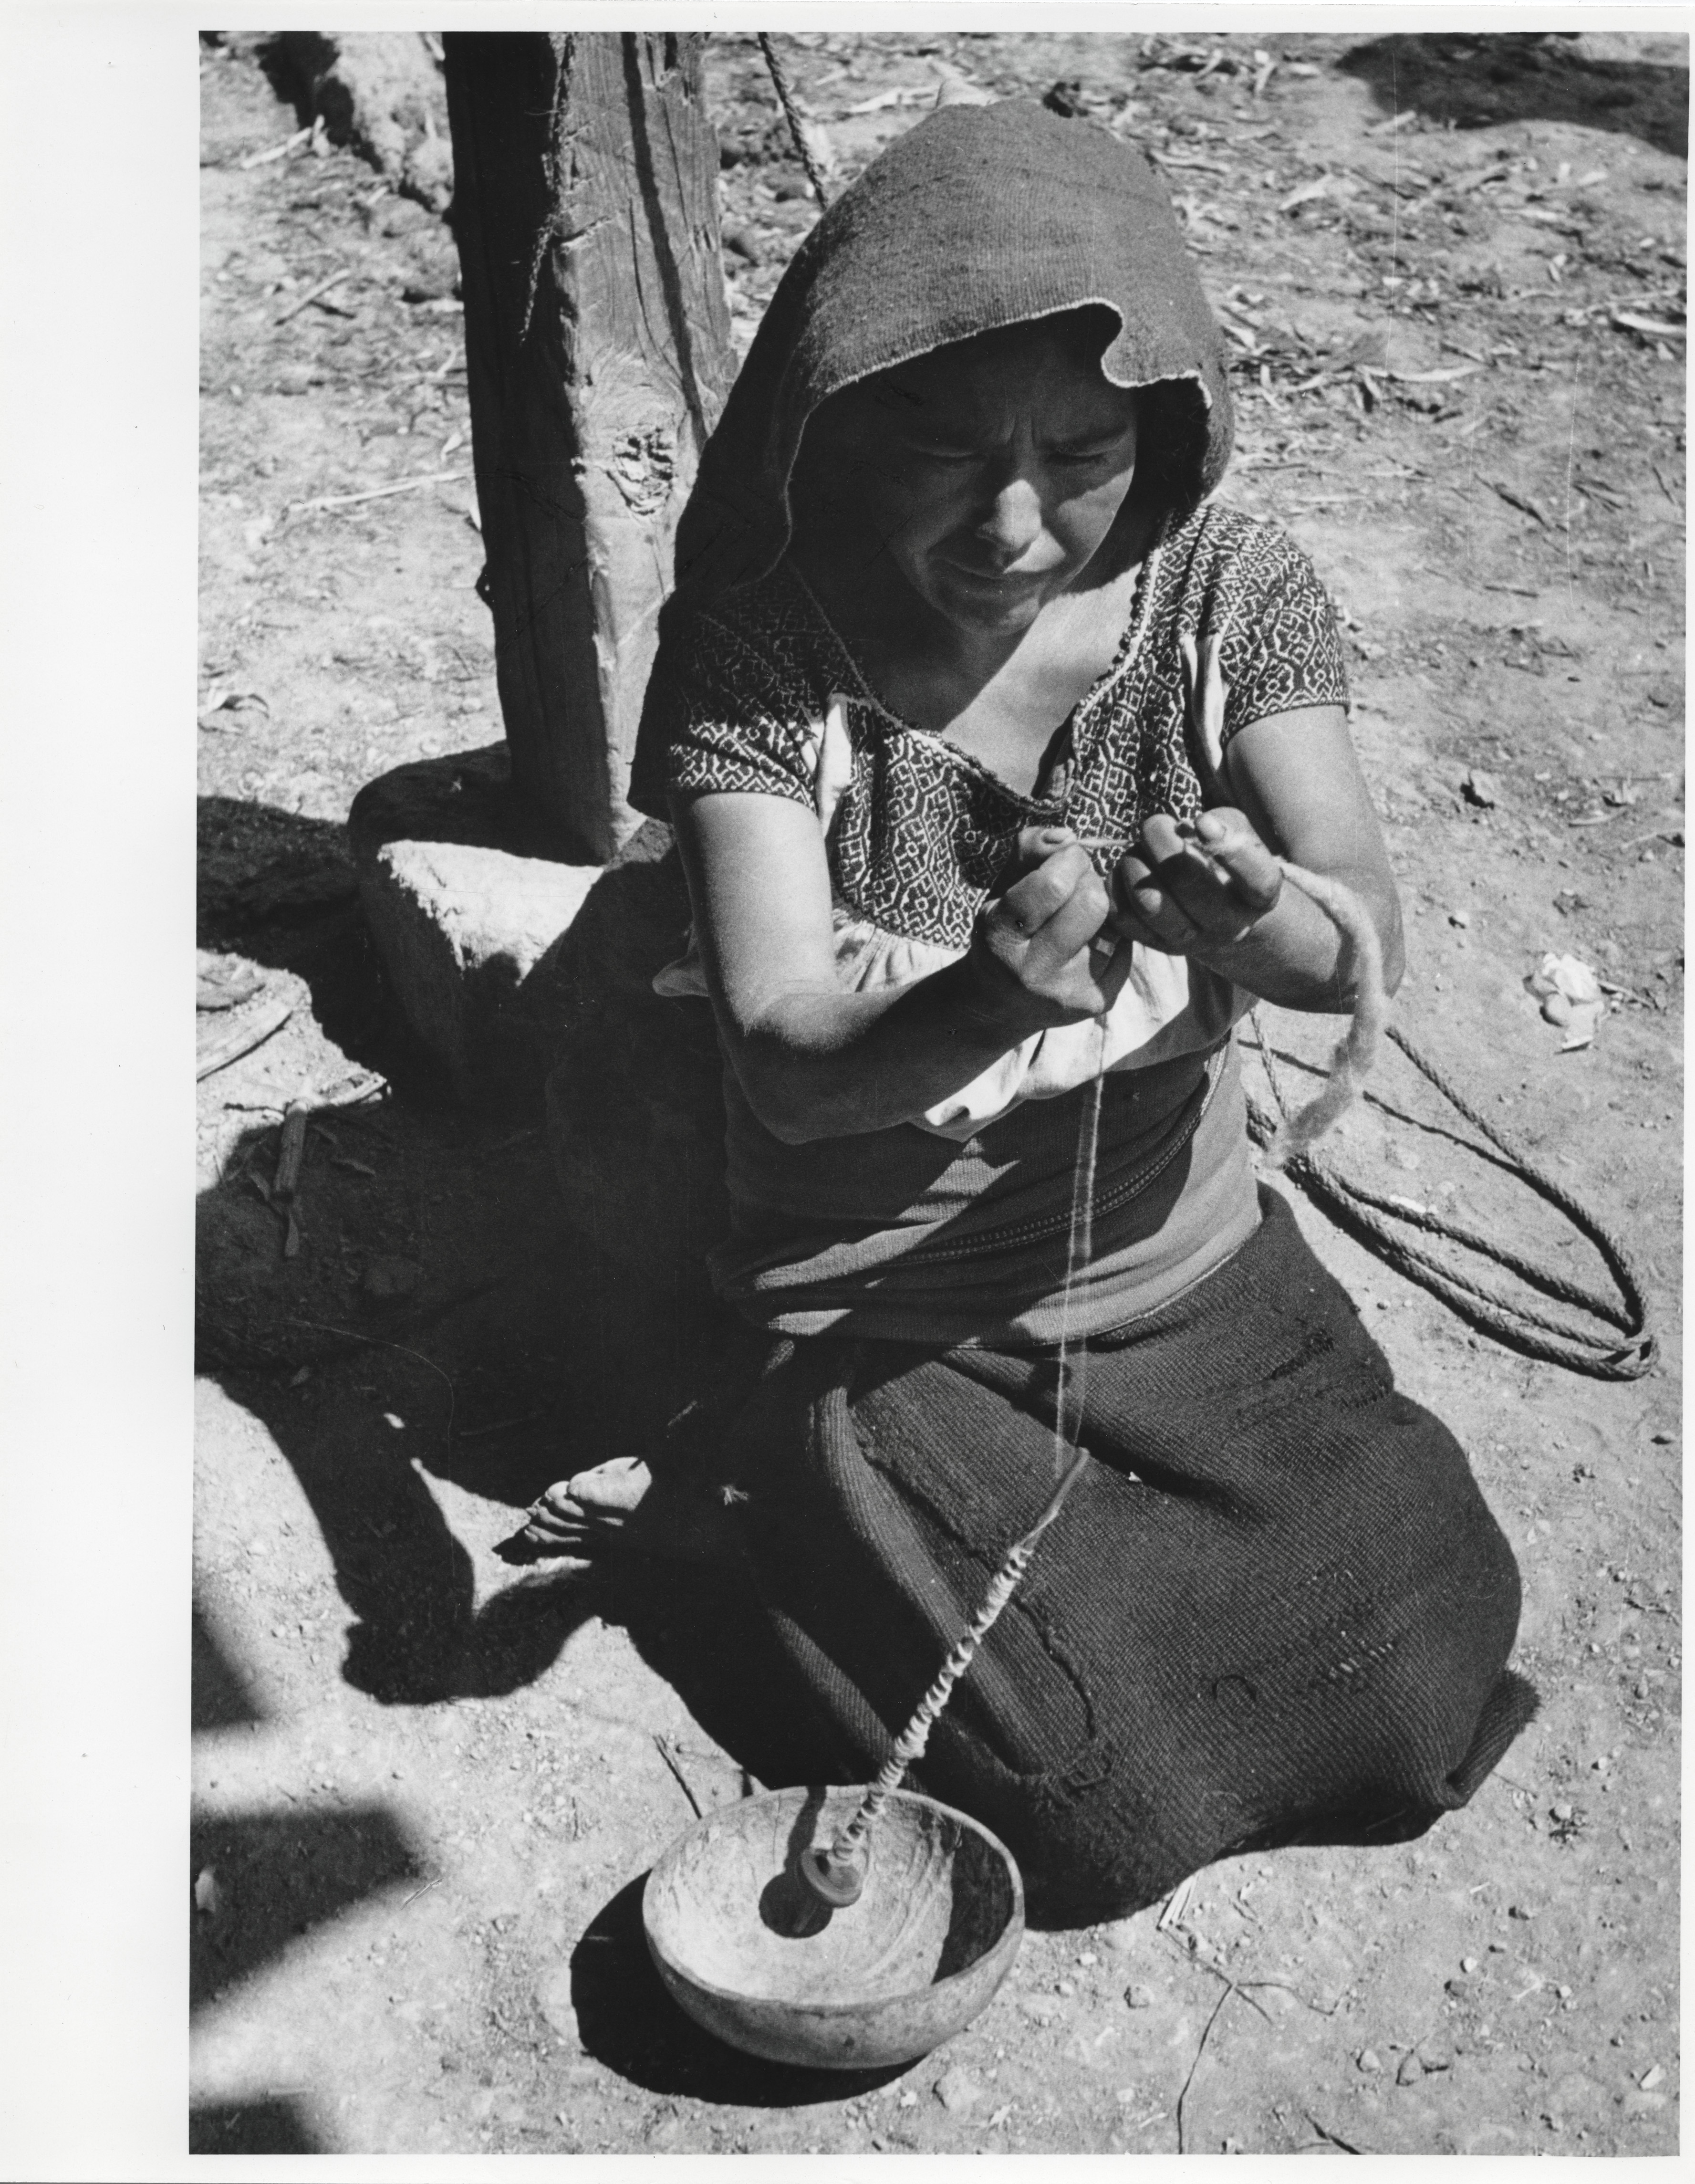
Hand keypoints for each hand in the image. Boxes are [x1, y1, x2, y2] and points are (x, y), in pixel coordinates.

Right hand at [968, 825, 1131, 1027]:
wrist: (1000, 1004)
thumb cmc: (1005, 930)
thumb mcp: (1000, 887)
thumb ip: (1028, 849)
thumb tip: (1068, 836)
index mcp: (1001, 937)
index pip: (1053, 884)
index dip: (1068, 859)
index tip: (1063, 860)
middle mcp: (1032, 972)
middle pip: (1093, 902)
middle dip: (1089, 881)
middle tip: (1074, 887)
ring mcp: (1068, 992)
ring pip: (1114, 924)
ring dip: (1102, 909)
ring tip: (1078, 917)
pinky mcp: (1097, 1003)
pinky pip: (1125, 948)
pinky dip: (1111, 938)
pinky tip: (1088, 945)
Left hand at [1109, 808, 1282, 954]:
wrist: (1215, 916)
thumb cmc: (1224, 864)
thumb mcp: (1239, 839)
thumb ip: (1227, 824)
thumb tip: (1196, 827)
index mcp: (1258, 897)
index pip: (1256, 879)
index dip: (1231, 849)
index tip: (1202, 822)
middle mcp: (1227, 926)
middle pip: (1186, 881)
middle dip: (1160, 839)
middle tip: (1156, 824)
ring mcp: (1189, 941)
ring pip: (1147, 901)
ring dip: (1134, 862)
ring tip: (1140, 850)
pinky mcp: (1154, 945)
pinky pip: (1122, 915)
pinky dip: (1116, 884)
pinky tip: (1128, 870)